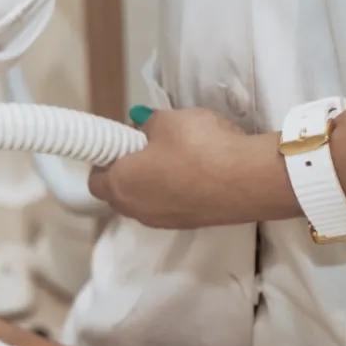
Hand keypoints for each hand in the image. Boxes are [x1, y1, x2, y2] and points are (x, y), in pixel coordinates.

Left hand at [88, 106, 263, 228]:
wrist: (250, 180)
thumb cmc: (199, 147)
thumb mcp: (169, 121)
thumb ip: (147, 122)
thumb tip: (139, 123)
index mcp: (121, 185)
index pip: (95, 182)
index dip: (103, 163)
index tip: (118, 146)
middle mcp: (136, 209)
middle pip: (119, 195)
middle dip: (126, 174)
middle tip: (146, 149)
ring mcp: (163, 221)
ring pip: (146, 202)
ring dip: (152, 184)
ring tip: (175, 159)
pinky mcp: (189, 224)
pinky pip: (171, 207)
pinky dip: (175, 193)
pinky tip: (196, 174)